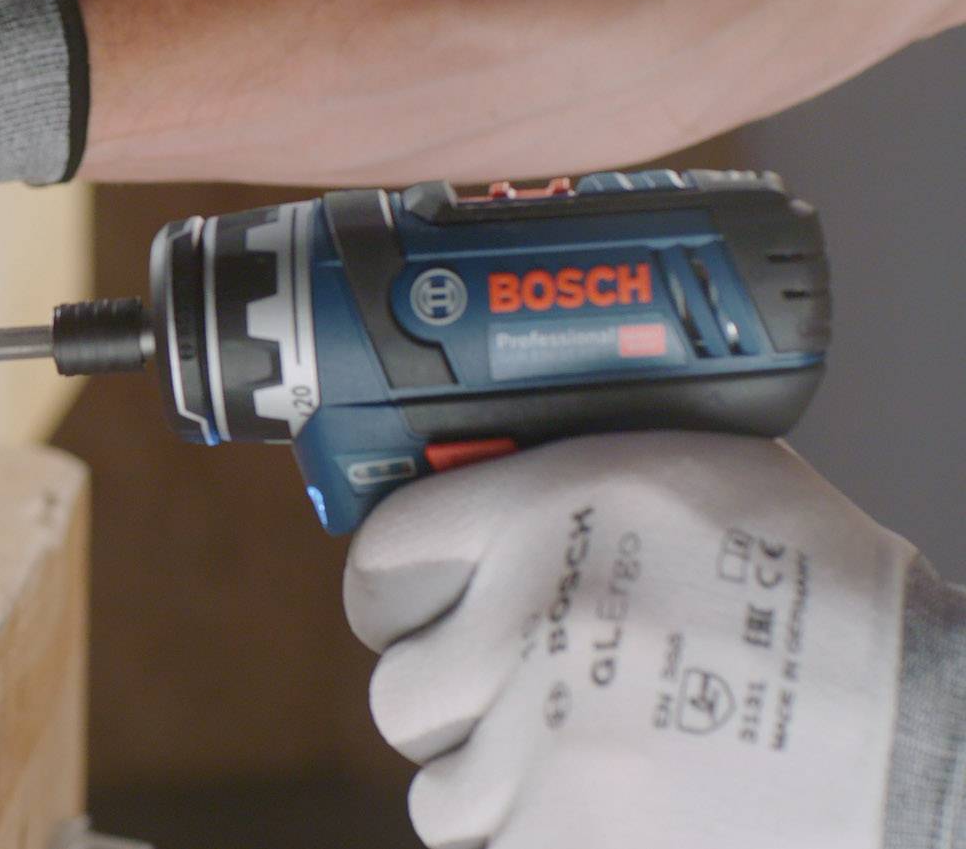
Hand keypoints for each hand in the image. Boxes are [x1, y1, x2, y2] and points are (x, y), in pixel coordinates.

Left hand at [345, 433, 914, 848]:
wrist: (932, 743)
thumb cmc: (837, 614)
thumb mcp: (706, 481)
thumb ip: (569, 493)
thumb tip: (468, 496)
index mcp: (555, 507)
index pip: (384, 556)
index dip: (398, 599)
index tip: (417, 619)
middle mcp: (535, 616)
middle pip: (402, 692)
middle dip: (458, 712)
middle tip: (528, 709)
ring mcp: (548, 739)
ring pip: (443, 794)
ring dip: (503, 792)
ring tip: (594, 769)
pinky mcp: (569, 835)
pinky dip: (543, 840)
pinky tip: (617, 815)